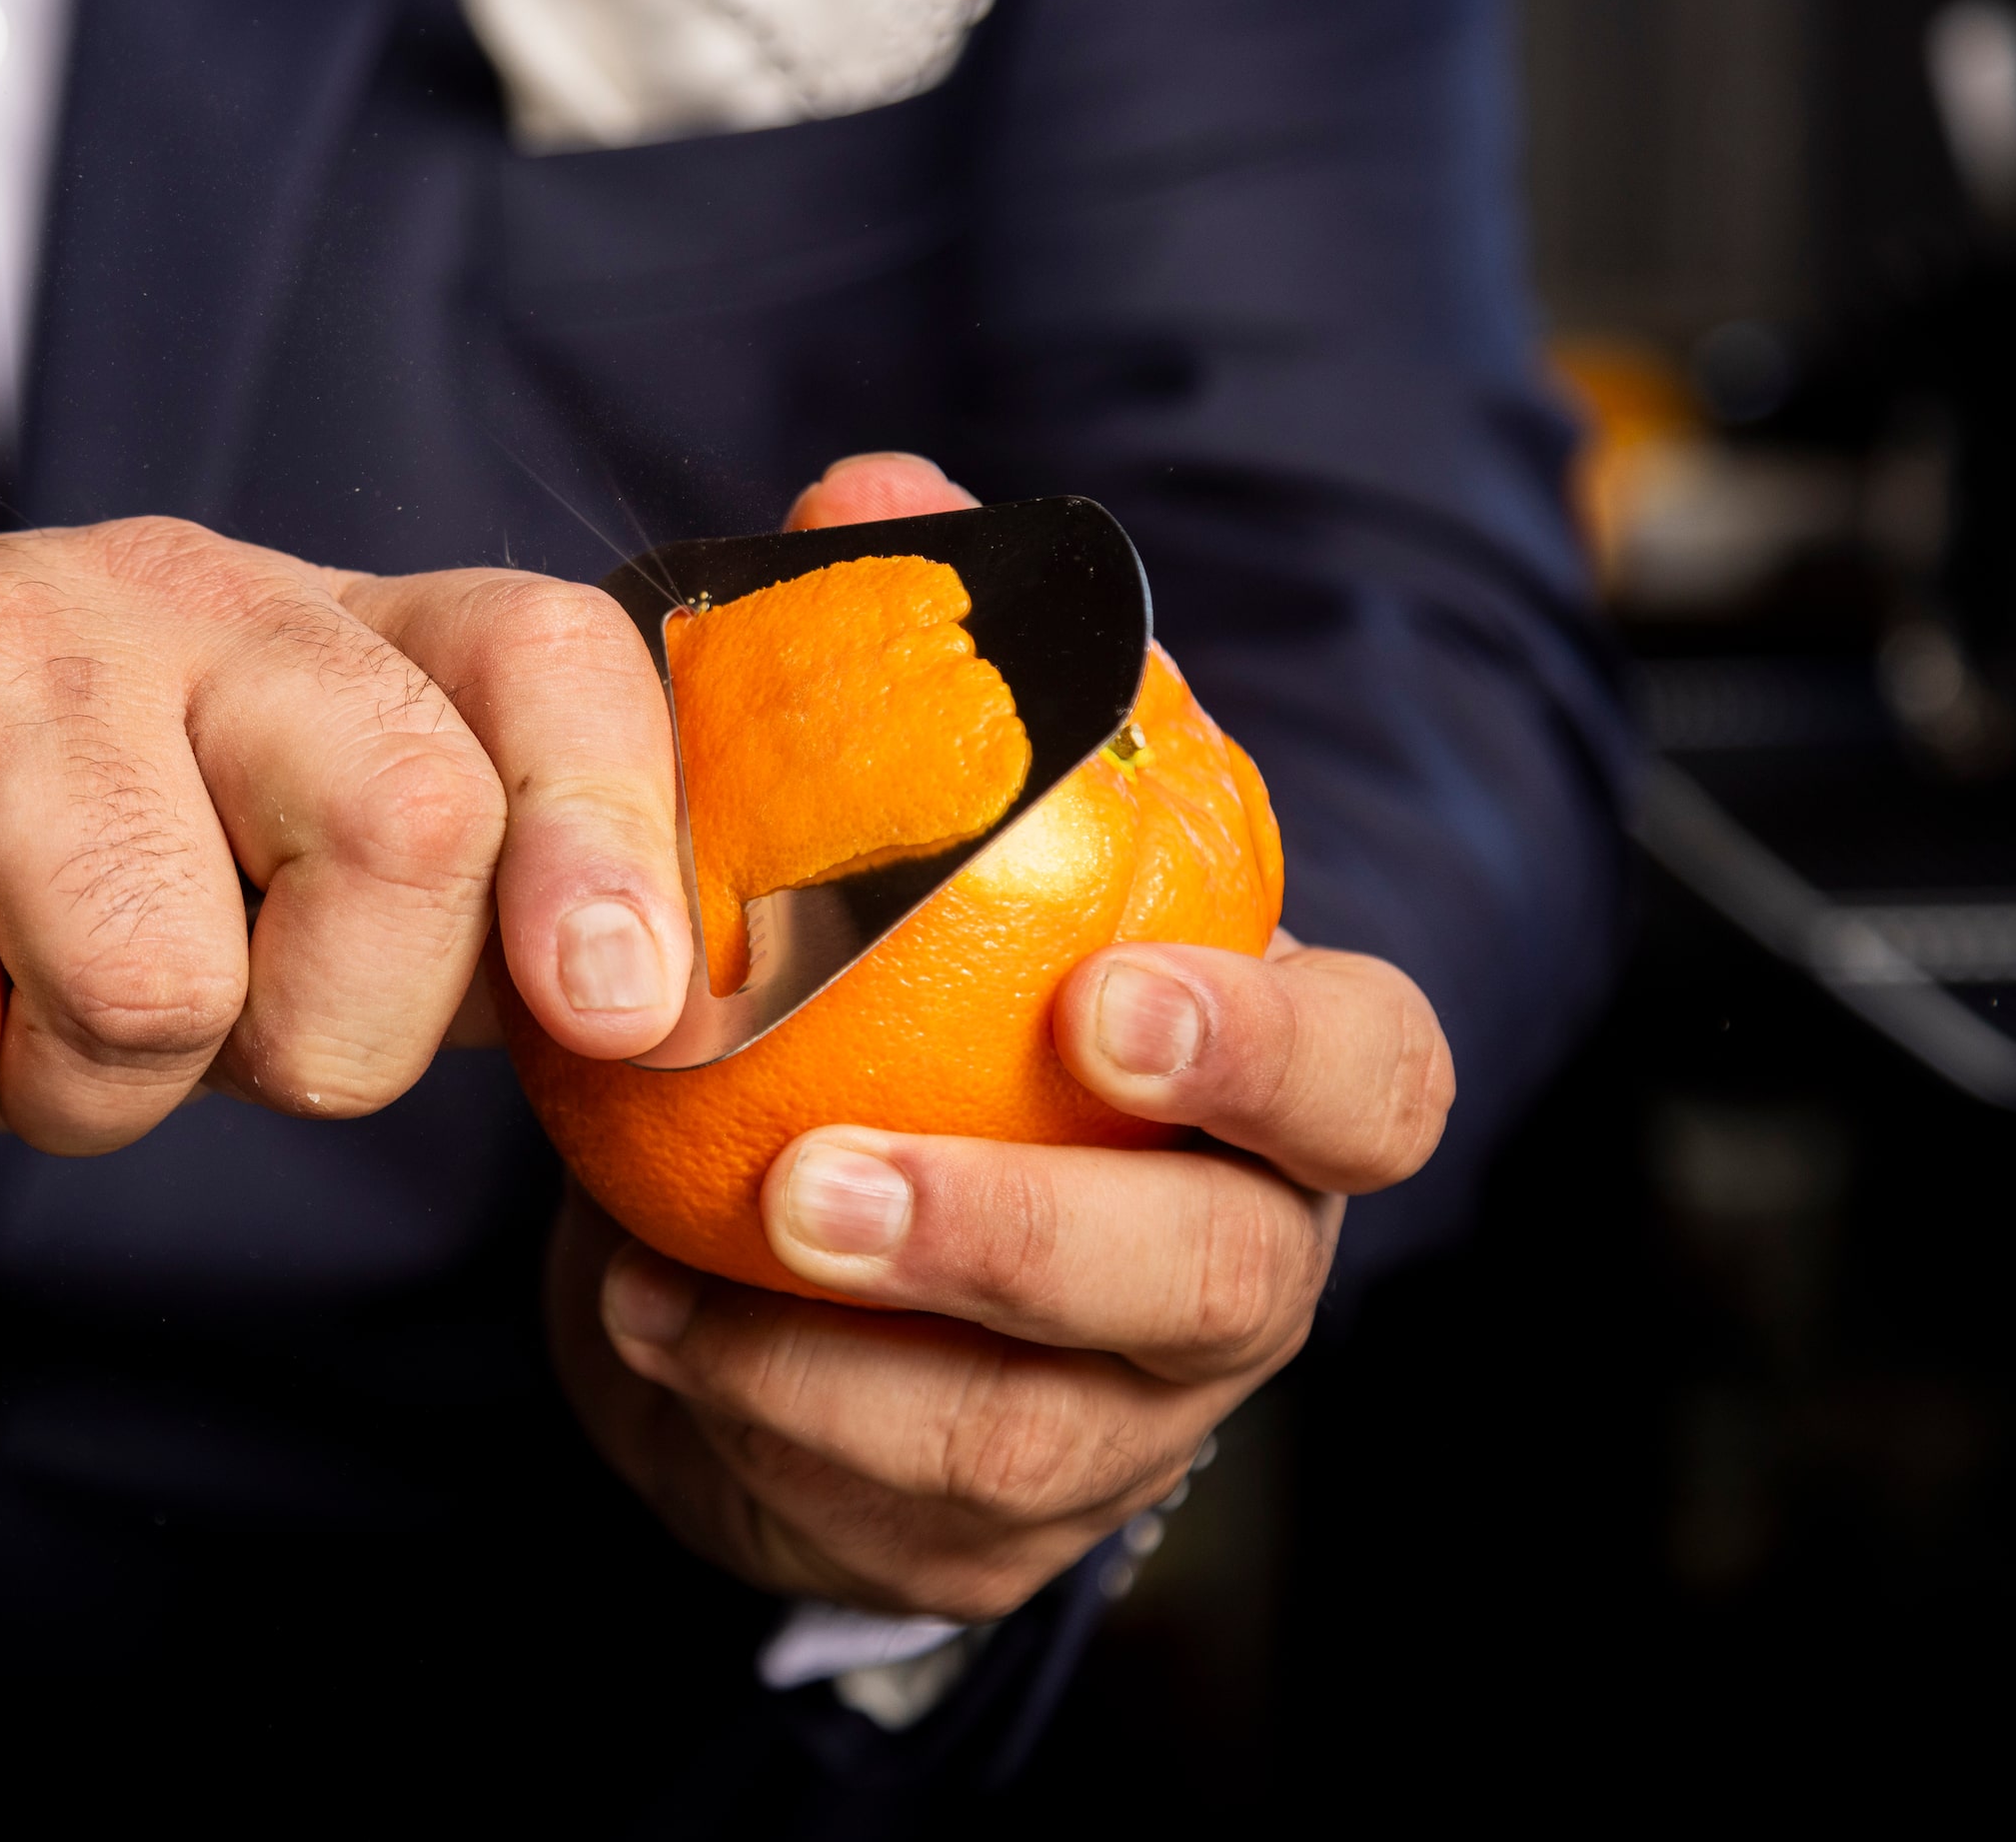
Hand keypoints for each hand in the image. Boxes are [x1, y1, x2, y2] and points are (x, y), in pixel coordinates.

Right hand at [0, 454, 686, 1176]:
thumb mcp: (228, 835)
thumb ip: (429, 904)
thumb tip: (632, 1003)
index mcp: (311, 627)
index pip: (545, 657)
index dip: (622, 831)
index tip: (627, 1012)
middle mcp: (175, 598)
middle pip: (408, 831)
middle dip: (315, 1033)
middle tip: (182, 1016)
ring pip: (154, 990)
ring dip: (69, 1088)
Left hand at [547, 454, 1453, 1618]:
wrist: (807, 1247)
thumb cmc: (899, 1006)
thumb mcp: (901, 840)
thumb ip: (912, 664)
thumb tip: (873, 485)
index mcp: (1255, 1086)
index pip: (1370, 1075)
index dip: (1272, 1052)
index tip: (1102, 1009)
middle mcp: (1228, 1258)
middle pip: (1218, 1278)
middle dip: (1022, 1236)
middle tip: (815, 1184)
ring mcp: (1124, 1419)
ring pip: (1039, 1429)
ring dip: (838, 1352)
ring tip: (675, 1256)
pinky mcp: (989, 1531)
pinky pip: (893, 1509)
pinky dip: (753, 1415)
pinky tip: (646, 1322)